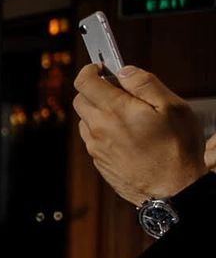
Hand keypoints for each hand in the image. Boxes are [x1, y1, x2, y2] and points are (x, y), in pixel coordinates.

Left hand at [73, 63, 204, 204]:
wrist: (173, 190)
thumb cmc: (177, 148)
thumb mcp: (172, 106)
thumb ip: (145, 83)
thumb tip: (124, 71)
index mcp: (114, 110)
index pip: (84, 81)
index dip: (91, 69)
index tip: (101, 67)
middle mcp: (98, 128)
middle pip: (80, 99)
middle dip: (94, 89)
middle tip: (118, 90)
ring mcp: (96, 147)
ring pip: (85, 120)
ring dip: (98, 111)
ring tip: (126, 115)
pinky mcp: (99, 162)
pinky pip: (92, 139)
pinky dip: (102, 130)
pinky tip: (125, 135)